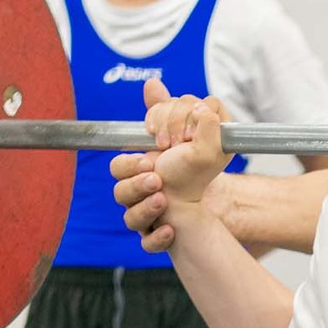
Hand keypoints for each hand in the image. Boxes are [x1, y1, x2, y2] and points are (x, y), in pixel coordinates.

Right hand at [112, 79, 228, 254]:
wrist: (208, 203)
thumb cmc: (196, 168)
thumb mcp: (197, 137)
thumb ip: (176, 111)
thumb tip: (154, 85)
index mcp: (139, 167)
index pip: (120, 163)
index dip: (133, 161)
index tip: (160, 148)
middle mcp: (136, 192)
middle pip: (118, 188)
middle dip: (136, 180)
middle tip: (157, 176)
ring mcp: (143, 215)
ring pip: (128, 215)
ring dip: (145, 206)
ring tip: (162, 197)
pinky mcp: (155, 236)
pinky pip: (147, 242)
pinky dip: (158, 236)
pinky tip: (172, 228)